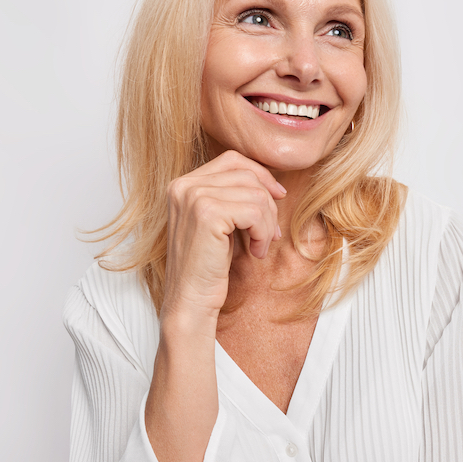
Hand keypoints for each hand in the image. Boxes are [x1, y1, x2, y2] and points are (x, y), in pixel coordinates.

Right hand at [161, 150, 286, 322]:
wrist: (190, 301)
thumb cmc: (208, 267)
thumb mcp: (219, 224)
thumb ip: (232, 197)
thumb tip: (270, 181)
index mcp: (183, 184)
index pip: (232, 160)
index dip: (261, 175)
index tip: (278, 196)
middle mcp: (183, 186)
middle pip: (247, 175)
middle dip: (268, 204)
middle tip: (271, 234)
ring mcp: (193, 198)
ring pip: (255, 194)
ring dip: (267, 223)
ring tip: (260, 246)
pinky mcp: (207, 214)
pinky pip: (255, 212)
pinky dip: (263, 233)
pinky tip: (255, 252)